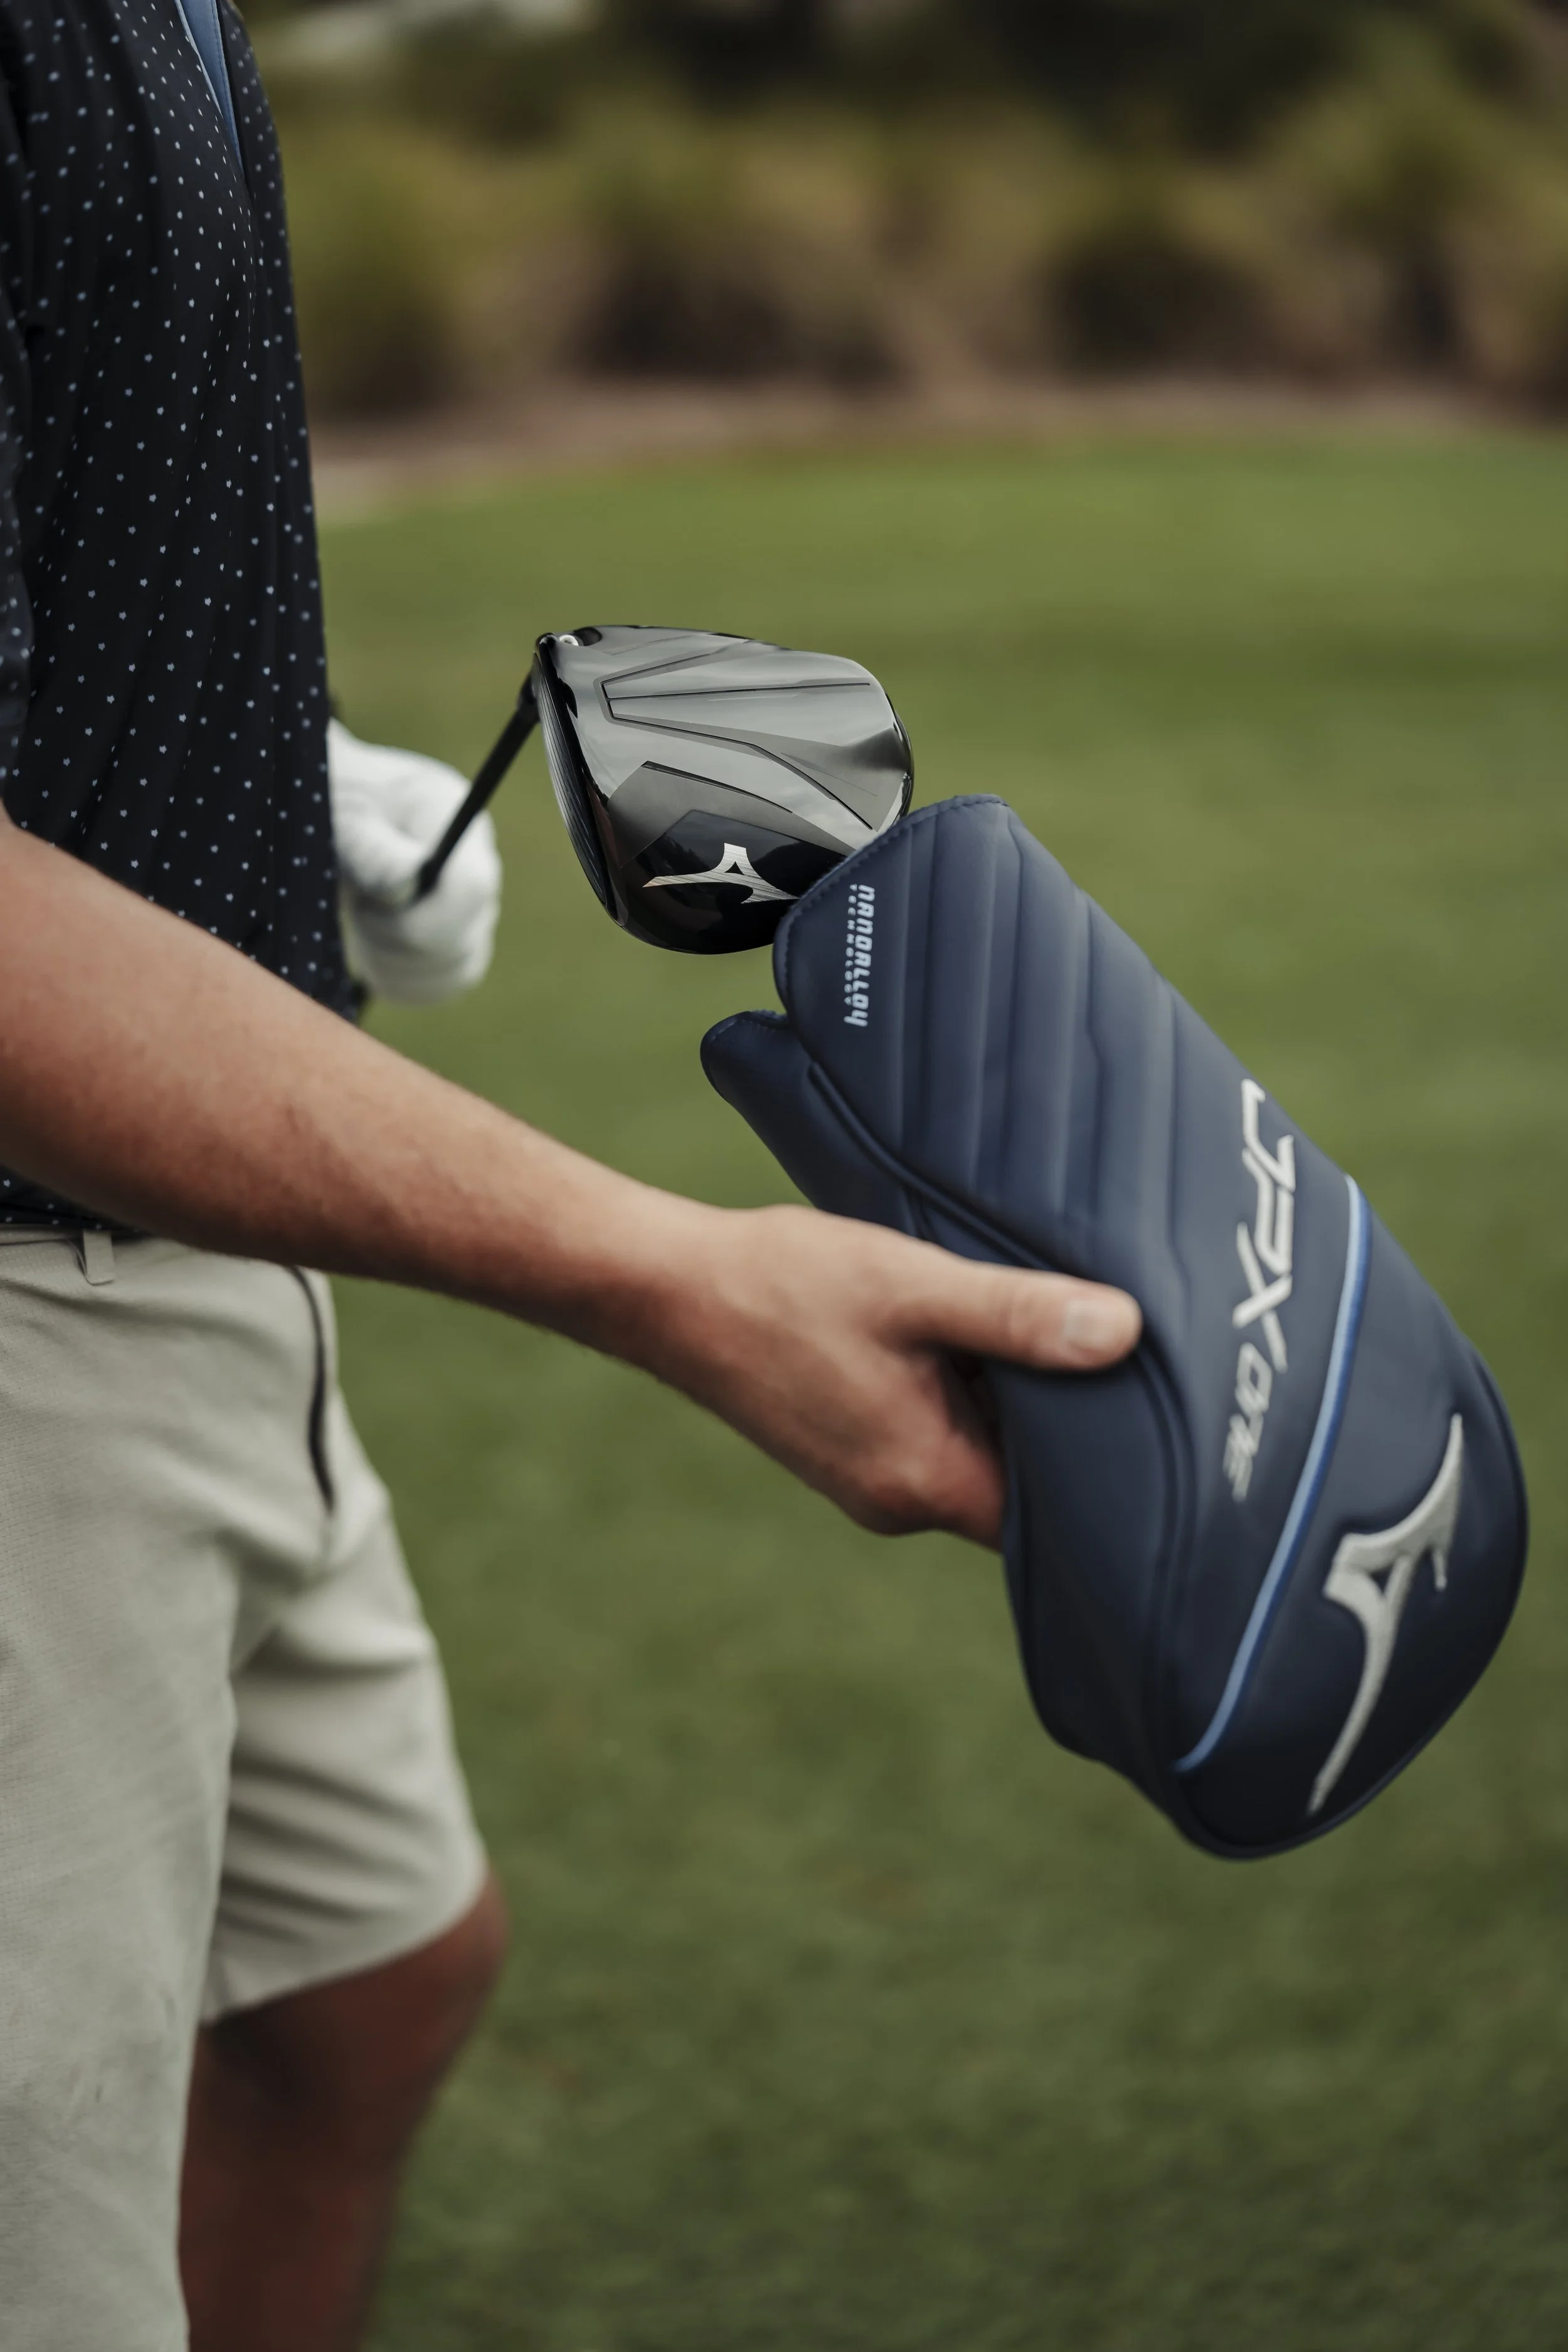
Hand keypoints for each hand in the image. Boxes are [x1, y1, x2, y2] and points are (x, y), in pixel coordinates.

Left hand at [328, 719, 500, 1005]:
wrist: (332, 815)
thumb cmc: (334, 803)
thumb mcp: (344, 816)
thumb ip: (375, 851)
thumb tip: (409, 883)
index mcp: (460, 825)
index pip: (471, 888)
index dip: (421, 913)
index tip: (368, 902)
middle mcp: (478, 871)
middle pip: (460, 941)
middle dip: (393, 936)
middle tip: (358, 903)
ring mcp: (472, 913)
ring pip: (452, 973)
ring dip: (391, 959)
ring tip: (362, 914)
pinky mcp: (453, 948)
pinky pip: (438, 988)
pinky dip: (395, 979)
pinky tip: (370, 945)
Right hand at [635, 1201, 1141, 1547]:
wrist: (667, 1290)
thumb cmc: (784, 1285)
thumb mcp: (914, 1286)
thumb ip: (1017, 1315)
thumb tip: (1125, 1334)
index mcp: (926, 1481)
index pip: (1057, 1513)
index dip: (1109, 1467)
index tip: (1155, 1415)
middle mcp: (900, 1501)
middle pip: (1021, 1483)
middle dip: (1061, 1422)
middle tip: (1112, 1349)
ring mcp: (870, 1479)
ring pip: (977, 1452)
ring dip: (1005, 1398)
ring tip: (1031, 1324)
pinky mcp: (849, 1447)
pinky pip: (934, 1432)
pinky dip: (959, 1390)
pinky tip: (959, 1331)